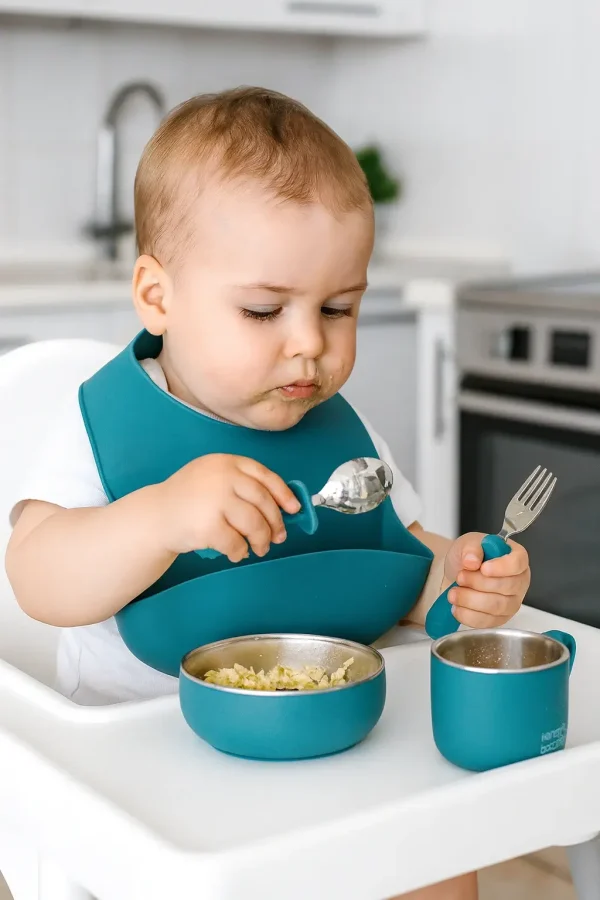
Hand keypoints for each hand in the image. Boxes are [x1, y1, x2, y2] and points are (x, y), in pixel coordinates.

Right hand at [159, 454, 300, 561]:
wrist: (156, 516)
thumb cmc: (190, 499)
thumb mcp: (213, 478)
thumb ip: (241, 484)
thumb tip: (282, 507)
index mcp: (226, 462)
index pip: (264, 476)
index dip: (283, 494)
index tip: (294, 509)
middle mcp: (222, 477)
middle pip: (263, 502)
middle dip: (275, 523)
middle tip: (278, 537)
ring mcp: (215, 501)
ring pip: (254, 524)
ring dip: (261, 540)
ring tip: (259, 548)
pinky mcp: (208, 526)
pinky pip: (236, 543)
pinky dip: (239, 551)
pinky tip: (236, 552)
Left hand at [443, 532, 530, 628]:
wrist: (458, 573)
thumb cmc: (469, 556)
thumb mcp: (467, 543)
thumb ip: (471, 548)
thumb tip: (472, 561)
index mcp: (517, 557)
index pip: (517, 563)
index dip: (502, 567)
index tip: (483, 568)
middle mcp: (519, 581)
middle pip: (506, 587)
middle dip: (478, 583)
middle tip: (460, 577)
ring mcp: (511, 602)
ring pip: (497, 607)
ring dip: (471, 600)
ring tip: (453, 593)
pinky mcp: (499, 618)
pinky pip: (487, 622)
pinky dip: (469, 615)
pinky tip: (456, 607)